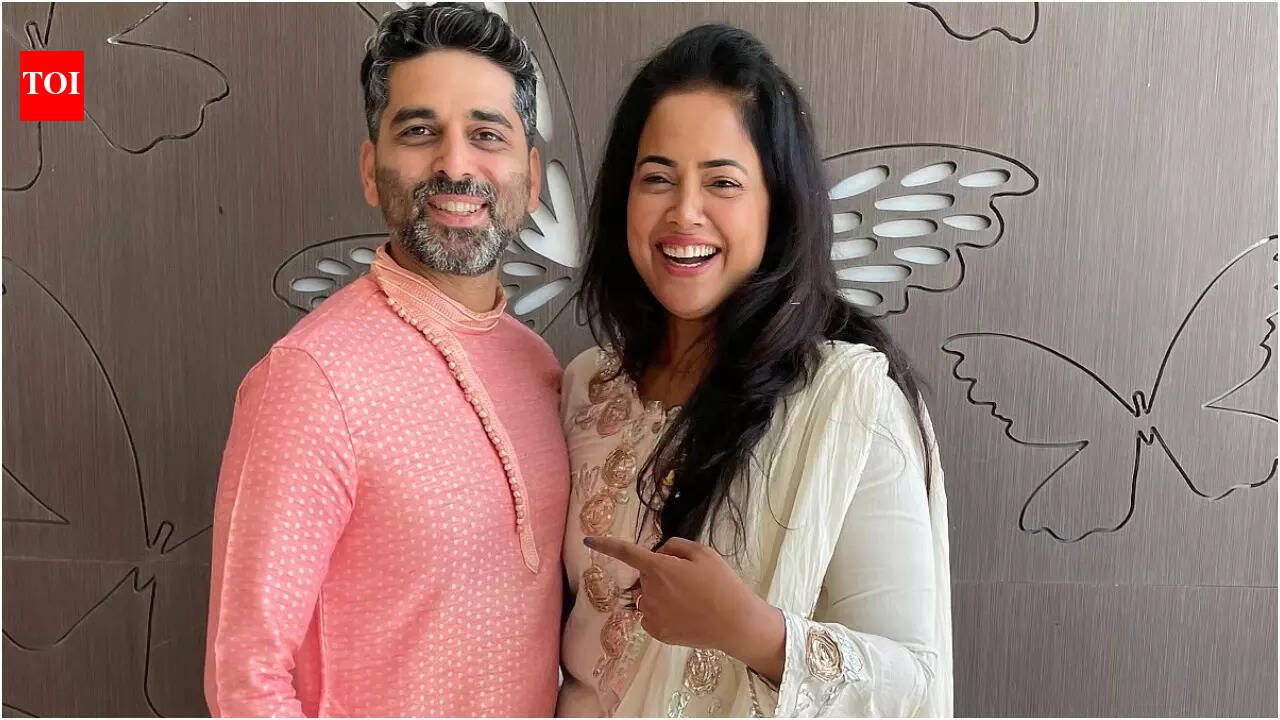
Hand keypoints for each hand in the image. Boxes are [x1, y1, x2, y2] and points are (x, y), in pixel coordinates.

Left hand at [585, 535, 785, 680]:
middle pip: (646, 576)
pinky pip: (652, 616)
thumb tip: (659, 553)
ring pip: (648, 597)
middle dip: (660, 573)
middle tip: (690, 579)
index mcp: (658, 568)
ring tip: (690, 600)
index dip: (606, 545)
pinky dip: (663, 613)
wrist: (736, 623)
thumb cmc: (722, 583)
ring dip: (661, 594)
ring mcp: (652, 615)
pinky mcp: (658, 633)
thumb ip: (675, 546)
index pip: (626, 553)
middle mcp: (649, 591)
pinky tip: (685, 615)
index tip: (588, 539)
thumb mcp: (703, 553)